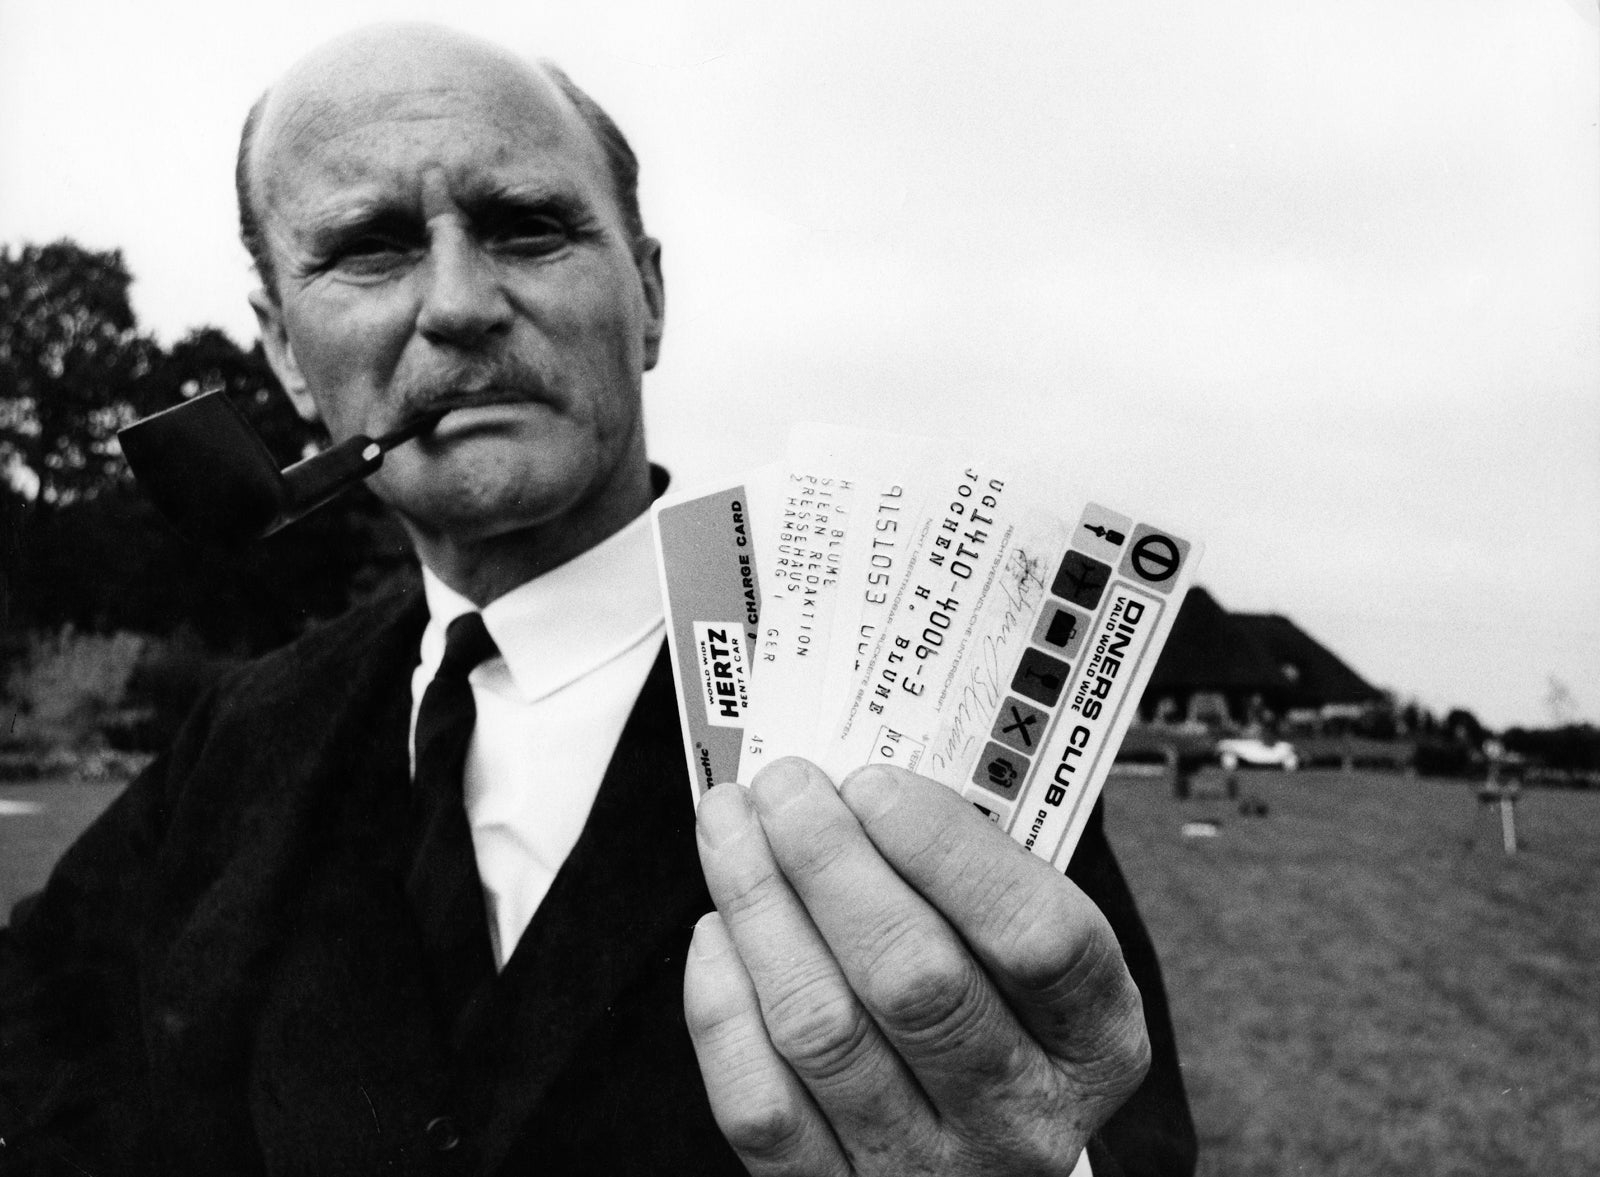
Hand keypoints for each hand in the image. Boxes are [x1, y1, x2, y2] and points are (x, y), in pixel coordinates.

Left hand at [684, 758, 1150, 1175]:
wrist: (964, 1165)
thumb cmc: (994, 1013)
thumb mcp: (1031, 955)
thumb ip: (977, 876)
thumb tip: (869, 768)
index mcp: (1096, 1041)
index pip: (1039, 936)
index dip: (949, 851)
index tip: (874, 781)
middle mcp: (1023, 1118)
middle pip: (915, 978)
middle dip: (830, 863)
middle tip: (784, 787)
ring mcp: (927, 1169)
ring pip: (823, 1028)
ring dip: (760, 907)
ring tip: (730, 829)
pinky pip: (761, 1102)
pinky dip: (723, 1004)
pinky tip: (718, 932)